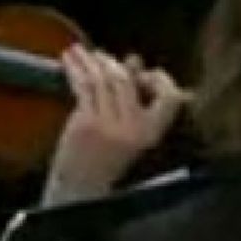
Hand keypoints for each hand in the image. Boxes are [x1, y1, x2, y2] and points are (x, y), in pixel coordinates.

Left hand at [44, 45, 186, 204]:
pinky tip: (70, 59)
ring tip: (81, 52)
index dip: (161, 80)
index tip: (147, 71)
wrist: (80, 188)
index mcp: (151, 133)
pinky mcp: (86, 122)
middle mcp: (134, 127)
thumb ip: (136, 100)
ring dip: (91, 61)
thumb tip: (134, 62)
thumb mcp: (130, 134)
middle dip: (114, 64)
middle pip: (127, 82)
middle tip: (103, 56)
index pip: (170, 98)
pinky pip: (84, 86)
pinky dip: (76, 69)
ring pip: (103, 80)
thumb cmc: (105, 162)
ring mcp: (109, 124)